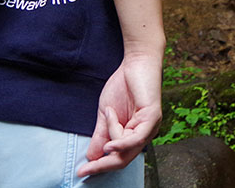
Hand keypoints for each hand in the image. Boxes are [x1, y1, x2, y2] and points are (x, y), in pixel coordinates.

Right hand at [77, 51, 162, 176]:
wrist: (136, 62)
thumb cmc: (124, 85)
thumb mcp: (106, 115)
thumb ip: (101, 135)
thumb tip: (91, 157)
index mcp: (135, 134)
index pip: (119, 158)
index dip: (100, 166)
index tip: (82, 172)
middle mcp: (145, 134)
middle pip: (124, 160)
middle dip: (102, 166)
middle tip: (84, 171)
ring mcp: (151, 127)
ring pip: (127, 149)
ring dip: (111, 139)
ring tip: (107, 117)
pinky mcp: (153, 117)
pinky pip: (136, 138)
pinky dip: (121, 144)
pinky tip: (109, 146)